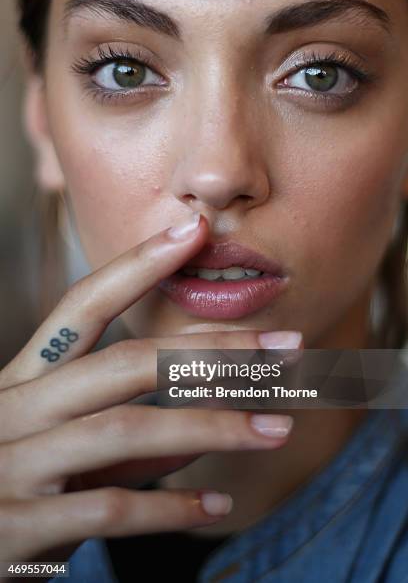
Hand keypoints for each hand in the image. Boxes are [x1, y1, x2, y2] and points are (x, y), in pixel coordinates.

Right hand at [0, 212, 299, 570]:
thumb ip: (121, 432)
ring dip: (212, 427)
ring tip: (278, 427)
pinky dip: (169, 506)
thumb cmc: (7, 488)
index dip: (138, 263)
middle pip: (126, 362)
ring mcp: (11, 465)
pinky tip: (218, 504)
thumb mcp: (57, 446)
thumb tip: (200, 416)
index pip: (84, 304)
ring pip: (126, 430)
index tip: (196, 231)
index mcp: (23, 380)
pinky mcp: (14, 527)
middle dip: (213, 350)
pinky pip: (108, 509)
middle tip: (287, 346)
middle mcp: (16, 410)